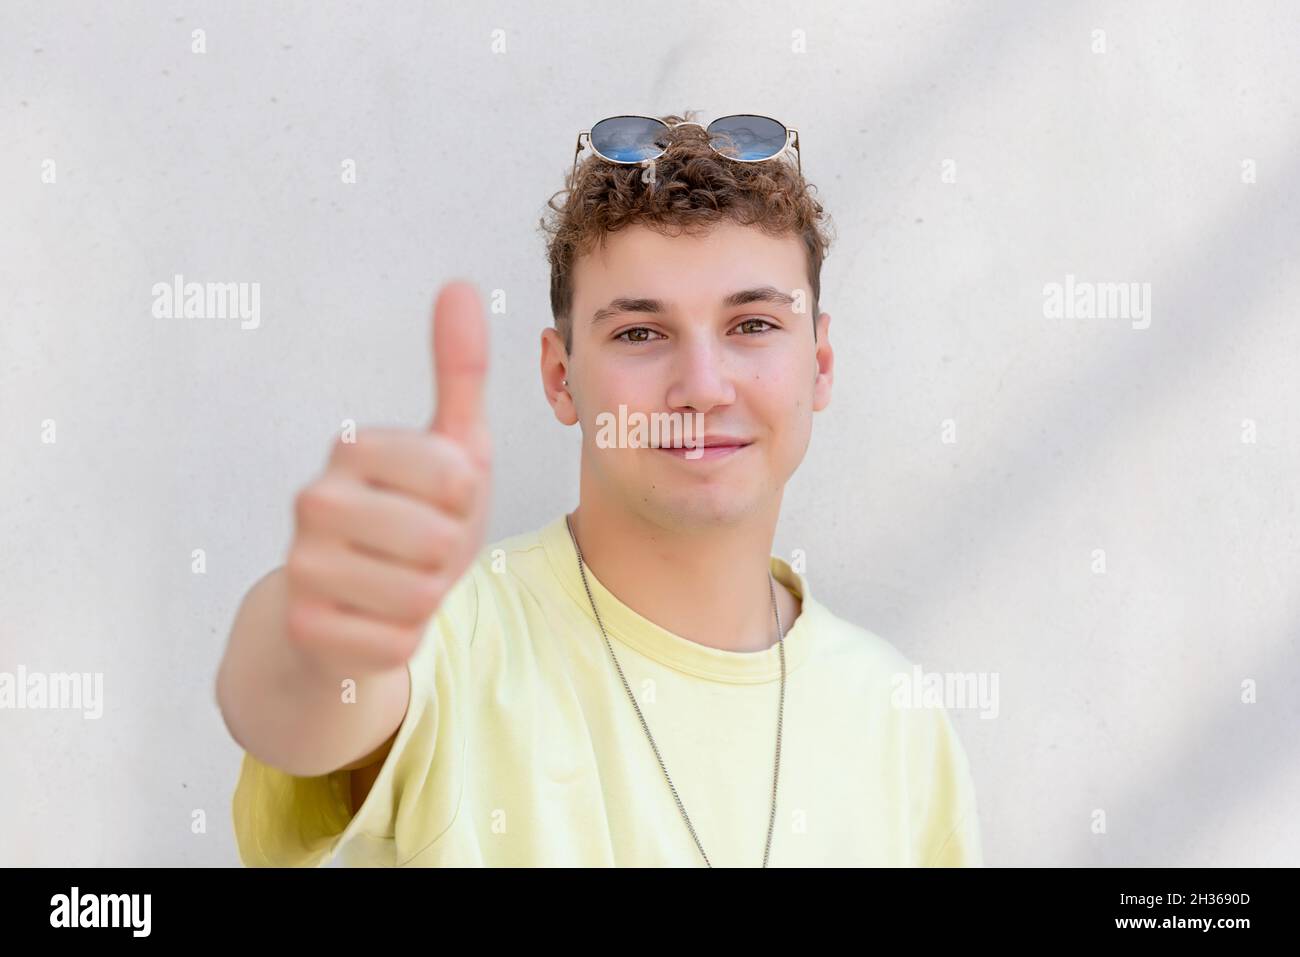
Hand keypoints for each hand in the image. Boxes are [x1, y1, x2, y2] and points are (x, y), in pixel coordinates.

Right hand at [282, 282, 490, 673]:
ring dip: (427, 596)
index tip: (440, 500)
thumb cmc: (411, 515)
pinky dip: (403, 636)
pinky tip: (375, 618)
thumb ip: (458, 372)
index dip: (467, 500)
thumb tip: (461, 285)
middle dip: (449, 553)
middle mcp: (312, 500)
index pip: (458, 476)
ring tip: (399, 579)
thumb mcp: (449, 445)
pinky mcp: (306, 627)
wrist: (349, 600)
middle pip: (440, 540)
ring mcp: (301, 566)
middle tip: (420, 548)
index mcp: (352, 447)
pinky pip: (399, 640)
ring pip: (421, 594)